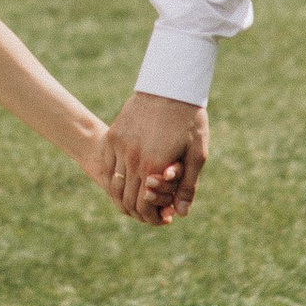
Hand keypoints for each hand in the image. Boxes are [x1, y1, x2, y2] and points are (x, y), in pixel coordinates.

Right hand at [102, 90, 209, 223]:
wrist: (170, 86)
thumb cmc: (189, 119)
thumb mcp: (197, 154)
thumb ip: (188, 186)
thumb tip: (181, 213)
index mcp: (152, 167)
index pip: (144, 206)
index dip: (152, 218)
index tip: (161, 220)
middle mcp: (131, 159)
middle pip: (126, 199)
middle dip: (138, 213)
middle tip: (149, 216)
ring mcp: (119, 147)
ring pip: (114, 185)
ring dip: (122, 199)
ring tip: (135, 204)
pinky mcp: (113, 136)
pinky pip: (107, 166)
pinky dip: (113, 180)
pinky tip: (123, 184)